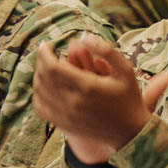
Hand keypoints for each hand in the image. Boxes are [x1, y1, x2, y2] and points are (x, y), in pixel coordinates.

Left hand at [32, 33, 167, 163]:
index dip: (45, 53)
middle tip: (47, 52)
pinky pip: (40, 108)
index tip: (49, 45)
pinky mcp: (64, 125)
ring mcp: (66, 116)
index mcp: (88, 87)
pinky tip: (45, 86)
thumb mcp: (125, 69)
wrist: (130, 132)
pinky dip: (38, 94)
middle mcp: (73, 103)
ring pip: (39, 92)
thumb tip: (83, 36)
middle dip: (41, 61)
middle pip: (43, 77)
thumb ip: (106, 50)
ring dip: (38, 76)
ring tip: (47, 66)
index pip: (52, 67)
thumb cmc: (129, 97)